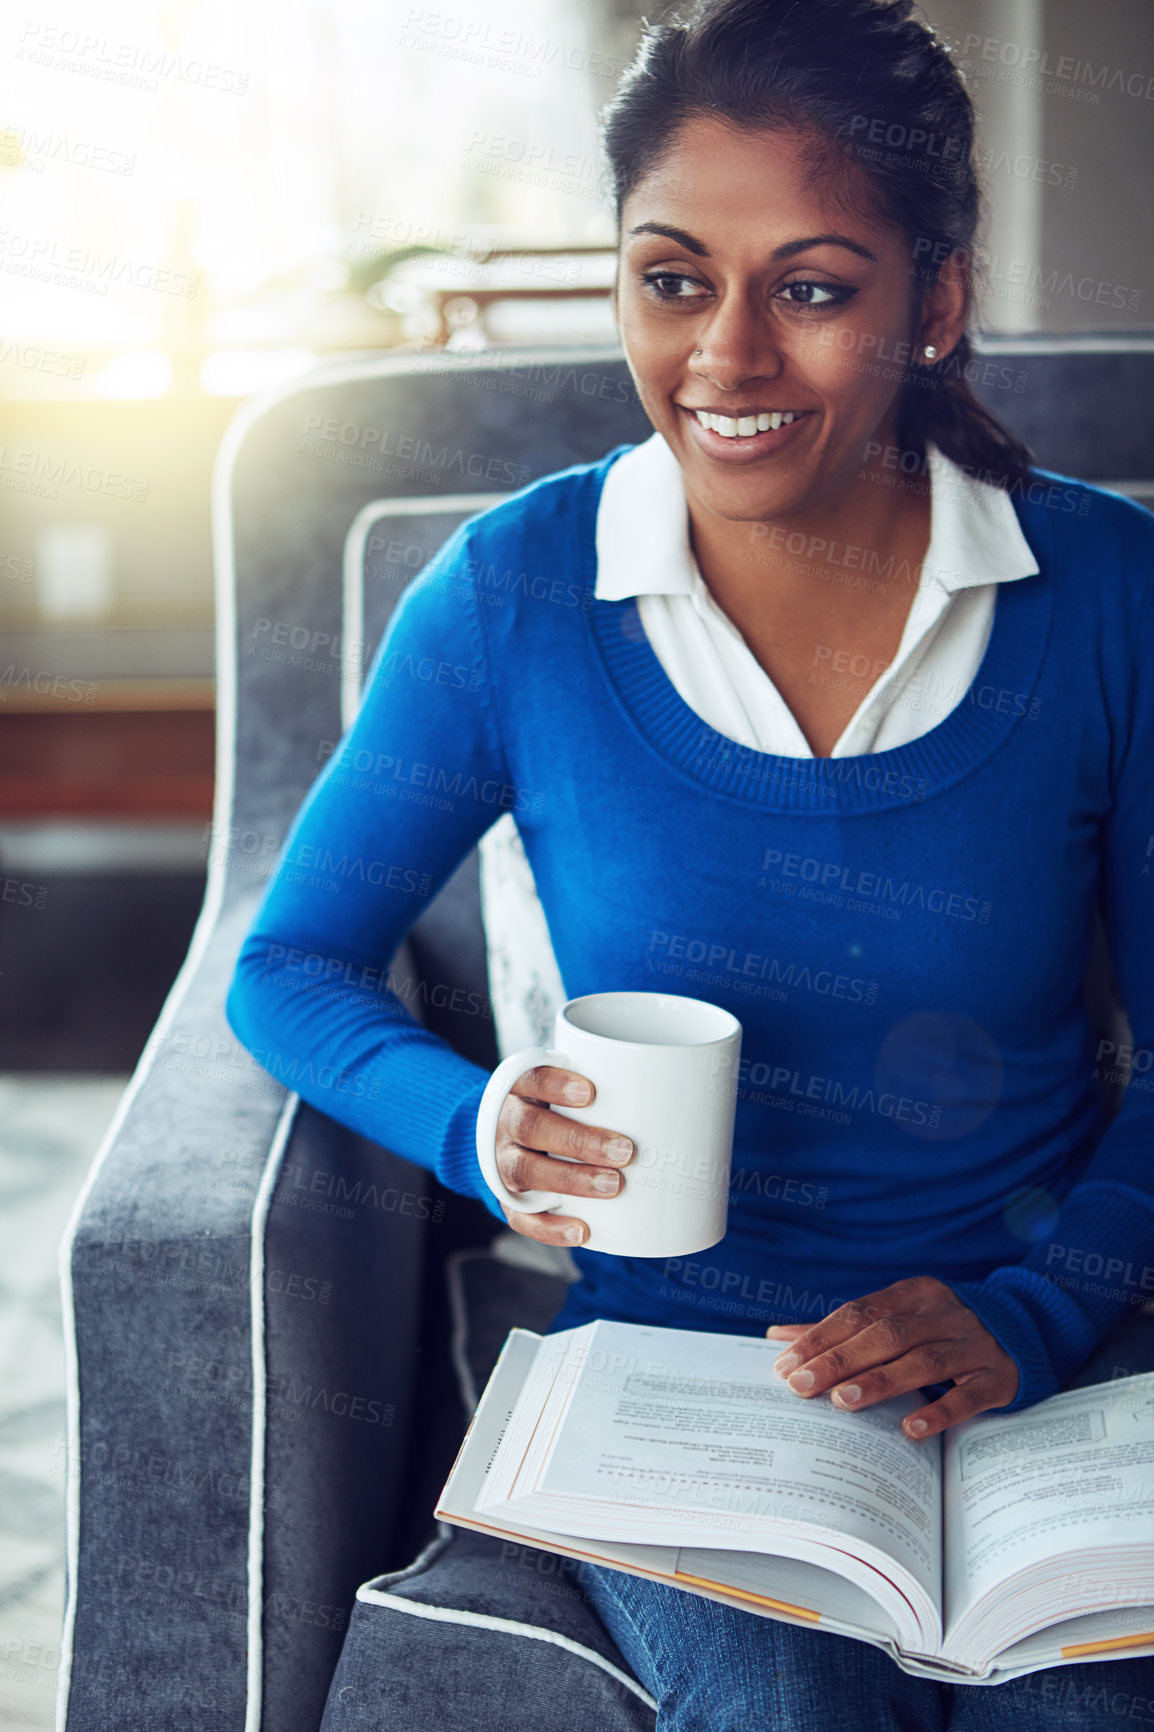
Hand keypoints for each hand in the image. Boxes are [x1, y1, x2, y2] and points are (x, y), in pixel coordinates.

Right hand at [496, 1066, 632, 1248]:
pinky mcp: (506, 1200)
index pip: (529, 1078)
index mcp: (520, 1090)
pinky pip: (521, 1218)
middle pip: (529, 1127)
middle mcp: (505, 1124)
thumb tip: (681, 1102)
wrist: (511, 1140)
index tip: (591, 1092)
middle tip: (624, 1150)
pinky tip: (583, 1231)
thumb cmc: (558, 1111)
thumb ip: (607, 1093)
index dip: (554, 1084)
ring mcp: (501, 1163)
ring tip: (613, 1185)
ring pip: (525, 1170)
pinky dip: (551, 1228)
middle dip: (578, 1140)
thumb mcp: (570, 1091)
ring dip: (571, 1180)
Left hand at [765, 1276, 1019, 1440]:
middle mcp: (944, 1314)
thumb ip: (843, 1328)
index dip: (822, 1336)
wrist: (1026, 1331)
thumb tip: (778, 1336)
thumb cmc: (943, 1329)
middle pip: (886, 1334)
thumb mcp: (900, 1317)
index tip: (786, 1364)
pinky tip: (911, 1429)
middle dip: (840, 1359)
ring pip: (923, 1360)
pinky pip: (969, 1394)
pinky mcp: (998, 1377)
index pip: (859, 1312)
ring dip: (881, 1380)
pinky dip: (940, 1410)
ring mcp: (974, 1344)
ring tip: (843, 1401)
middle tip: (802, 1385)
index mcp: (914, 1294)